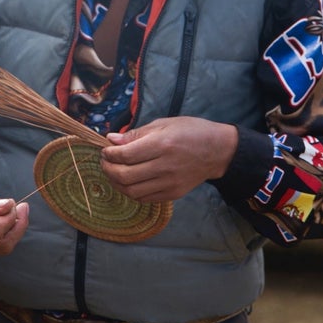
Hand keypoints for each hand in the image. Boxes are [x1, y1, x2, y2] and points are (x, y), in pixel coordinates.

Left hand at [100, 117, 237, 201]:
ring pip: (131, 191)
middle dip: (108, 168)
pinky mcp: (173, 194)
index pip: (125, 155)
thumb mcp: (164, 123)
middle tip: (106, 161)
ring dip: (116, 182)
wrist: (217, 151)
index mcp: (162, 144)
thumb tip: (111, 140)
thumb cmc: (190, 131)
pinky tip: (129, 181)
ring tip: (114, 171)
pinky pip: (144, 198)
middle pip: (124, 176)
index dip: (109, 154)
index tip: (105, 150)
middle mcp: (165, 166)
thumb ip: (136, 134)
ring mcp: (169, 183)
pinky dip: (131, 191)